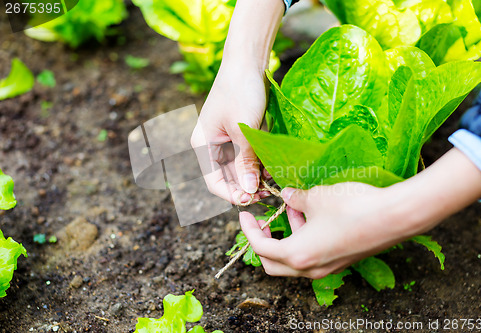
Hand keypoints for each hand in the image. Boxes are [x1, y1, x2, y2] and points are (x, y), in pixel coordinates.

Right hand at [190, 0, 283, 204]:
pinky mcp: (241, 135)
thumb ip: (246, 161)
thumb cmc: (240, 91)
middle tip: (267, 194)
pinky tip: (273, 169)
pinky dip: (260, 165)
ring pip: (240, 169)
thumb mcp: (244, 129)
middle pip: (227, 178)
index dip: (232, 194)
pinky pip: (249, 157)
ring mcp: (227, 141)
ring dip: (255, 178)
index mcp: (204, 145)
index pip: (214, 182)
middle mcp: (213, 146)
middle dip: (246, 188)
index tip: (252, 199)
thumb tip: (249, 191)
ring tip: (273, 183)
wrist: (248, 62)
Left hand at [240, 183, 406, 278]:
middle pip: (273, 264)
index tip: (245, 215)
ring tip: (292, 208)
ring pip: (294, 260)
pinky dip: (304, 239)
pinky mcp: (341, 261)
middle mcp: (310, 268)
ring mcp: (327, 268)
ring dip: (287, 236)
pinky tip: (311, 215)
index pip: (261, 248)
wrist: (393, 217)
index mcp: (297, 255)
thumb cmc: (351, 207)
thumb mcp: (316, 197)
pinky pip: (312, 256)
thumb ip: (296, 198)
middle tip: (263, 221)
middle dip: (263, 242)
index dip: (249, 230)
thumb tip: (286, 195)